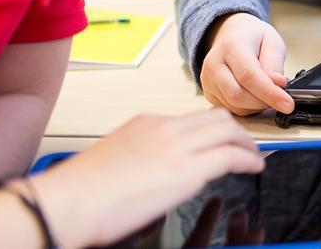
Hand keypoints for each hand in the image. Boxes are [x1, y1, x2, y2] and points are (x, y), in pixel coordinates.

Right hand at [31, 109, 263, 248]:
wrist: (65, 203)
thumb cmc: (79, 193)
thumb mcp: (115, 160)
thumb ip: (140, 157)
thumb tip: (153, 172)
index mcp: (145, 124)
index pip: (191, 119)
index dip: (213, 129)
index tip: (221, 140)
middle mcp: (164, 128)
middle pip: (216, 118)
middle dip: (236, 131)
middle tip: (246, 145)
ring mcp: (176, 146)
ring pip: (228, 131)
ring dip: (247, 144)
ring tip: (254, 156)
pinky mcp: (187, 169)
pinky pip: (230, 156)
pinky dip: (248, 160)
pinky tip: (255, 168)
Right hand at [201, 13, 292, 114]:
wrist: (233, 35)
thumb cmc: (254, 38)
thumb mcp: (272, 41)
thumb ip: (274, 63)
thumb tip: (278, 84)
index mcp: (231, 46)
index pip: (248, 75)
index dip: (269, 93)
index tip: (288, 104)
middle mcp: (214, 64)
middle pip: (238, 95)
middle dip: (264, 102)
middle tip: (282, 98)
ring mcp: (208, 80)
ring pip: (234, 106)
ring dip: (257, 106)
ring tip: (269, 93)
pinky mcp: (209, 93)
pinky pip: (230, 109)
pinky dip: (248, 108)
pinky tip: (257, 97)